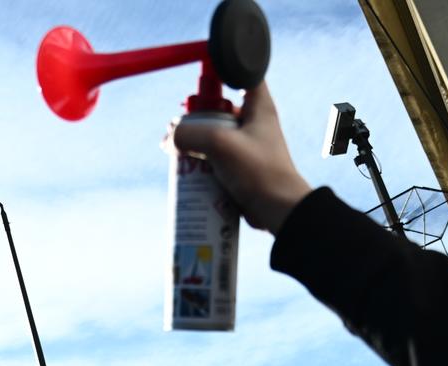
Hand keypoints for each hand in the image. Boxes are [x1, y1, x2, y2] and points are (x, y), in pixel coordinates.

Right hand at [168, 83, 312, 233]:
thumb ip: (190, 134)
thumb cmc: (258, 171)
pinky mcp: (240, 168)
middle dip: (193, 117)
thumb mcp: (219, 144)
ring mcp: (246, 146)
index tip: (201, 84)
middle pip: (217, 107)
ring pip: (213, 135)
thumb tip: (169, 139)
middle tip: (175, 129)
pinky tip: (183, 170)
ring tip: (173, 151)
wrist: (278, 211)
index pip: (243, 73)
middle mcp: (254, 122)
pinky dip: (199, 162)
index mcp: (258, 106)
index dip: (221, 72)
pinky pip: (215, 158)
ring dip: (192, 143)